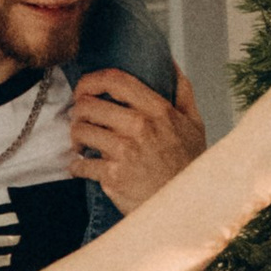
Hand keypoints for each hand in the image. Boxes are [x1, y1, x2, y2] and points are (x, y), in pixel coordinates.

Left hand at [70, 66, 206, 211]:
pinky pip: (80, 164)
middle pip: (89, 104)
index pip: (115, 80)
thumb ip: (183, 91)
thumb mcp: (194, 124)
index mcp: (158, 111)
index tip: (84, 88)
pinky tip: (83, 167)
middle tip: (81, 119)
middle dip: (79, 110)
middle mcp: (140, 127)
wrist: (186, 207)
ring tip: (81, 143)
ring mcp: (125, 152)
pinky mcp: (113, 177)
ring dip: (76, 137)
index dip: (92, 80)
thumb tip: (171, 64)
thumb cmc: (188, 166)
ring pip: (80, 131)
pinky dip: (77, 166)